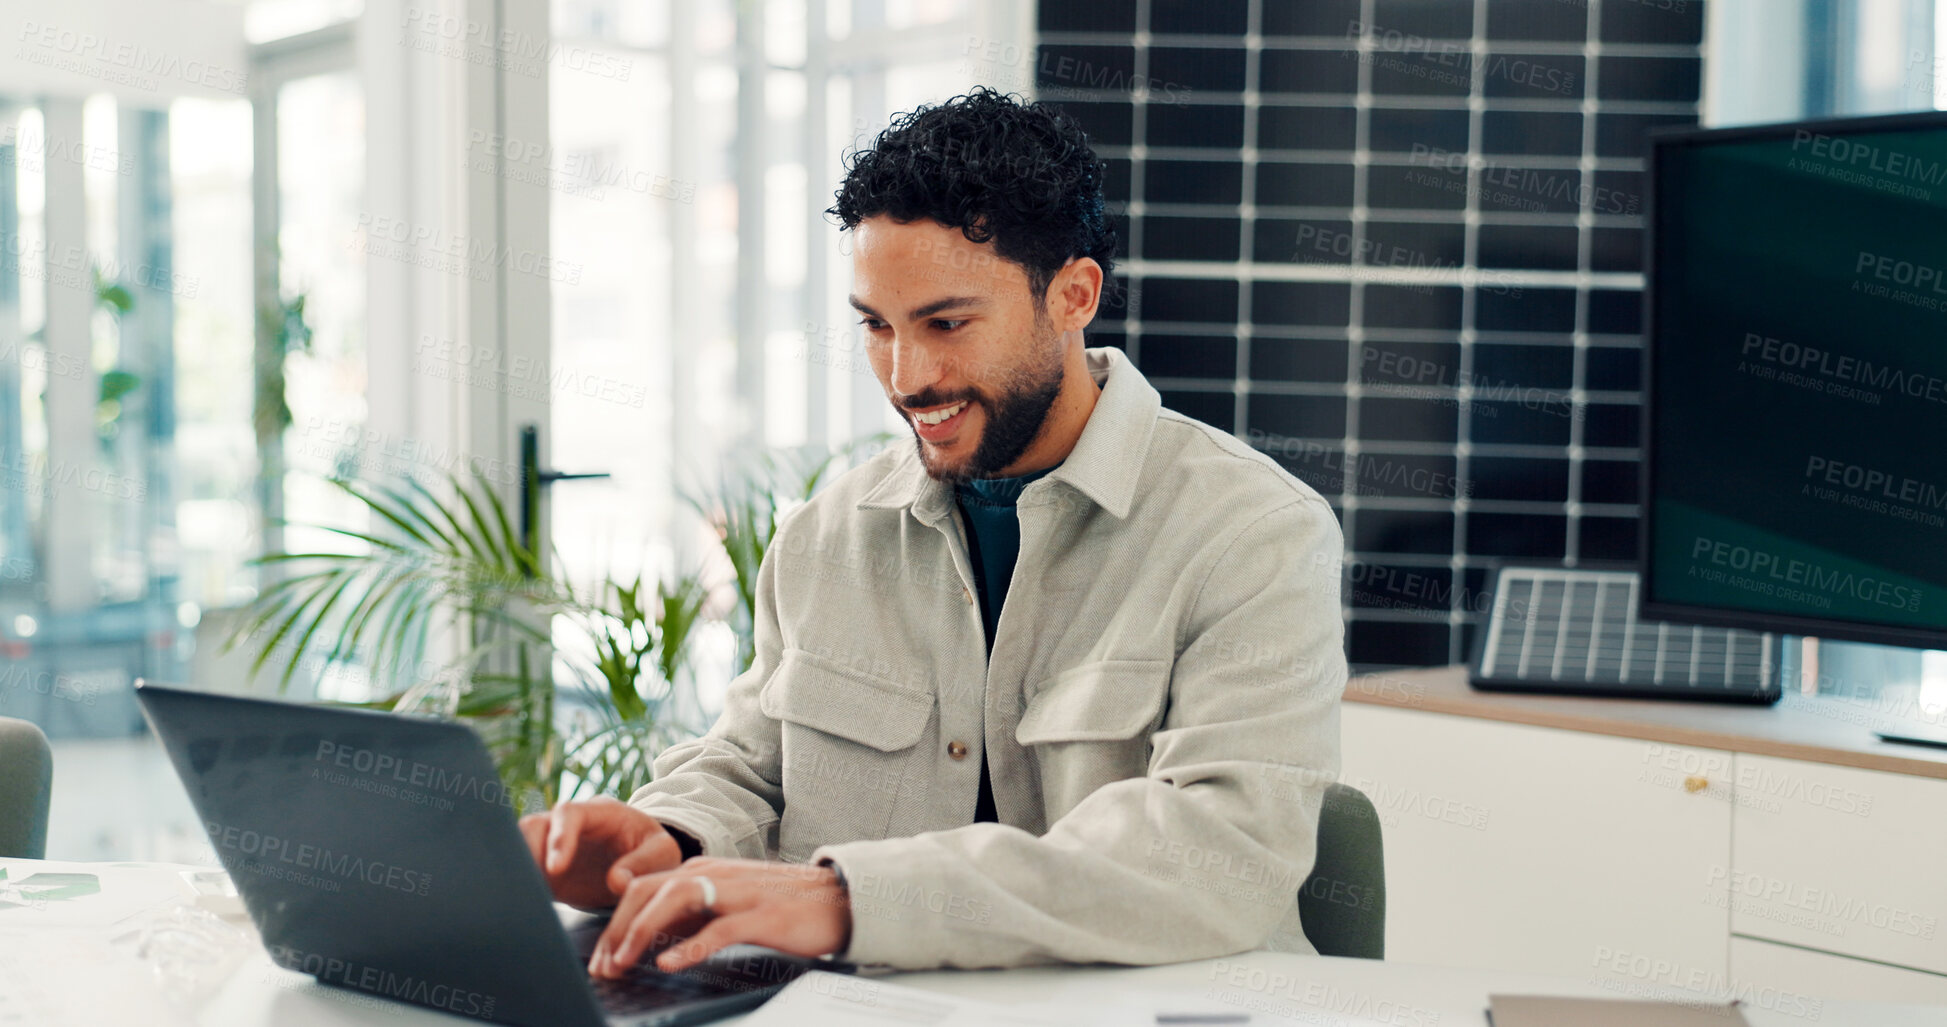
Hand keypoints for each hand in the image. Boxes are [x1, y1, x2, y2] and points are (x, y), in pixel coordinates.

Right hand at [518, 797, 683, 909]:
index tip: (557, 868)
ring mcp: (552, 846)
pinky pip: (522, 874)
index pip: (569, 813)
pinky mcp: (544, 870)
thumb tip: (617, 881)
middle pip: (533, 826)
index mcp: (599, 812)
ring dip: (518, 871)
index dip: (559, 837)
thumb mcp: (663, 853)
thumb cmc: (654, 851)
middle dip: (526, 852)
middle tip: (527, 884)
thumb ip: (644, 862)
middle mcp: (568, 825)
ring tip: (523, 899)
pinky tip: (524, 908)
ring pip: (519, 848)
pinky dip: (520, 888)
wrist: (643, 862)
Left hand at [587, 857, 851, 976]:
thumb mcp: (728, 905)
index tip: (602, 957)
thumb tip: (653, 938)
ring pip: (675, 901)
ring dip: (641, 933)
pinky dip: (689, 945)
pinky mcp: (761, 914)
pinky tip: (669, 962)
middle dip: (617, 930)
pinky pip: (719, 928)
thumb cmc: (784, 905)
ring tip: (622, 962)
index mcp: (704, 869)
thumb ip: (693, 915)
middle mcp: (715, 873)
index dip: (614, 922)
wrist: (840, 898)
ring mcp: (738, 892)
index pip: (643, 887)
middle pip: (648, 891)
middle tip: (602, 967)